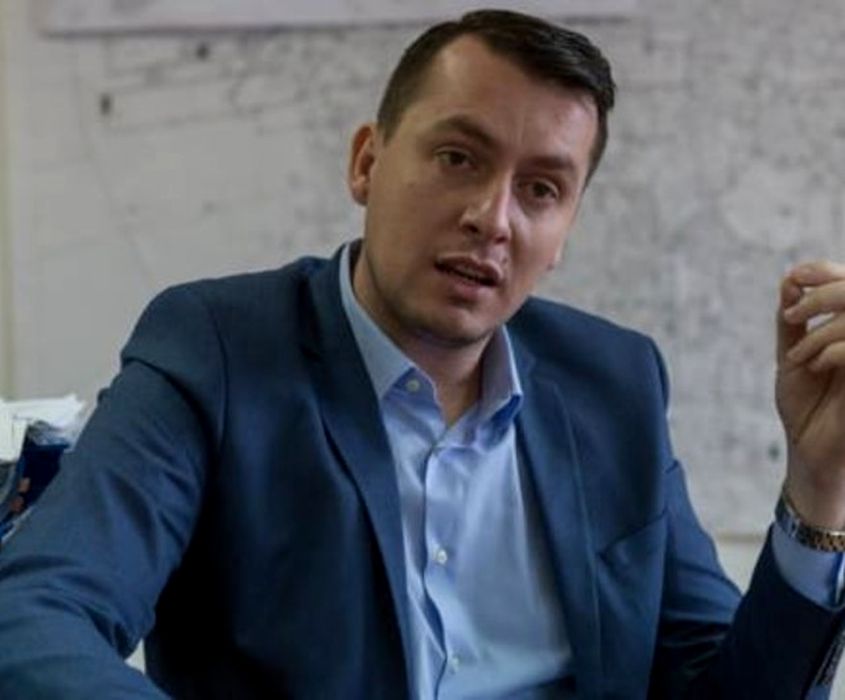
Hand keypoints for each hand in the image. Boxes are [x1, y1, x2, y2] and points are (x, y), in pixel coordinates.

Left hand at [777, 261, 844, 528]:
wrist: (810, 451)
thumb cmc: (805, 405)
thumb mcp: (792, 357)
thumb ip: (792, 322)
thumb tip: (790, 282)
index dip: (825, 272)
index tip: (795, 278)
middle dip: (823, 296)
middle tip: (794, 317)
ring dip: (823, 332)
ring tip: (800, 357)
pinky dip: (836, 349)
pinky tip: (817, 365)